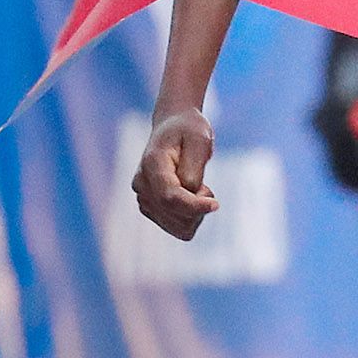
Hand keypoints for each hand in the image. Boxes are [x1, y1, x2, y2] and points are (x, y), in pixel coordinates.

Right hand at [131, 107, 218, 241]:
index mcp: (152, 164)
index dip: (195, 206)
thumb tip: (191, 191)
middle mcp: (142, 185)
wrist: (172, 128)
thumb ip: (194, 167)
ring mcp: (143, 199)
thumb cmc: (189, 131)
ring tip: (196, 188)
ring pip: (180, 227)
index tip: (216, 204)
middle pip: (177, 215)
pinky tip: (191, 198)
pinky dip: (191, 219)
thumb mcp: (199, 140)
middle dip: (199, 206)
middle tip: (204, 184)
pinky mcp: (150, 209)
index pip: (170, 197)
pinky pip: (179, 229)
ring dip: (196, 213)